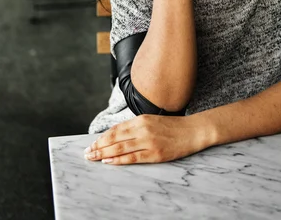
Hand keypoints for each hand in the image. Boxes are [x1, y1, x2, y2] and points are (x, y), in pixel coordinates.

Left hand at [84, 114, 204, 164]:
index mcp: (141, 119)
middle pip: (114, 138)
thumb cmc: (172, 127)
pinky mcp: (155, 153)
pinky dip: (118, 160)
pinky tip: (109, 161)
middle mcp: (143, 129)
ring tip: (93, 158)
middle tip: (87, 153)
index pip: (115, 129)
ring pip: (120, 148)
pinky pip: (132, 157)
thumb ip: (136, 127)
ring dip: (104, 153)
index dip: (102, 137)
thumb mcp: (152, 121)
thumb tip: (117, 136)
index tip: (92, 144)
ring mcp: (148, 141)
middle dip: (98, 146)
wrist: (193, 130)